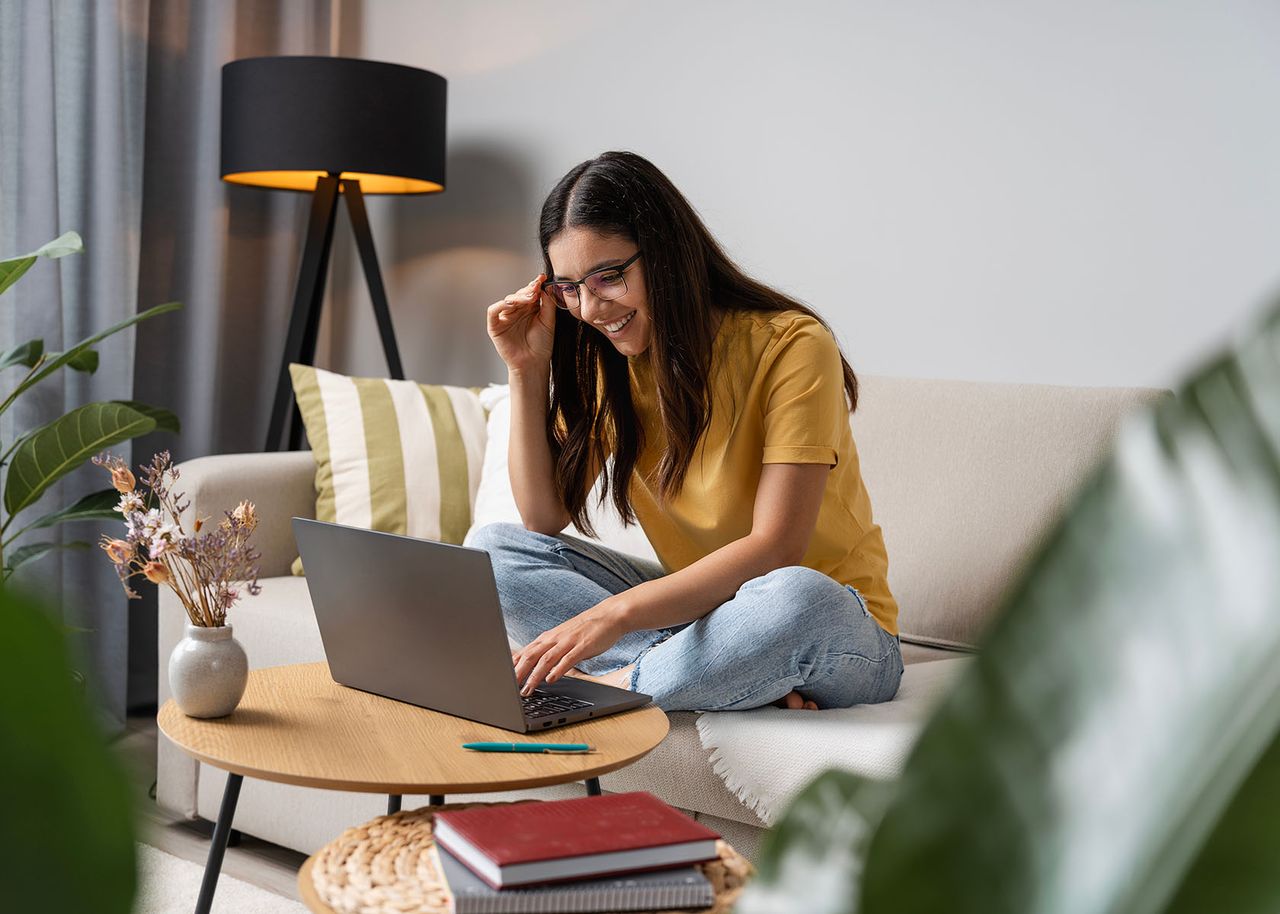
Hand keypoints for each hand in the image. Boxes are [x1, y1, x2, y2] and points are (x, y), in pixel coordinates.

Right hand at [486, 274, 555, 373]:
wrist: (534, 363)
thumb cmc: (542, 345)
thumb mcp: (549, 321)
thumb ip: (548, 304)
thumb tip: (545, 287)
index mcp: (529, 309)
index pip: (530, 293)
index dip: (535, 285)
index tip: (542, 278)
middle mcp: (517, 311)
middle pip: (519, 294)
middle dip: (527, 290)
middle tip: (536, 288)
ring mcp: (505, 318)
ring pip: (508, 300)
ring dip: (518, 297)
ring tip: (529, 297)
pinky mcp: (495, 326)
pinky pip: (493, 311)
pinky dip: (500, 305)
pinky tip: (510, 303)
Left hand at [512, 598, 628, 694]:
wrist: (608, 616)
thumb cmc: (585, 630)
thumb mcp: (562, 639)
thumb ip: (548, 651)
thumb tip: (532, 666)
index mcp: (548, 638)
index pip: (525, 652)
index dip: (512, 666)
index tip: (502, 679)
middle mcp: (555, 639)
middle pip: (531, 656)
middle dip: (519, 673)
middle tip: (509, 687)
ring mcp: (568, 642)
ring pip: (546, 659)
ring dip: (535, 675)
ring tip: (527, 689)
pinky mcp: (582, 646)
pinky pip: (568, 659)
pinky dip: (558, 669)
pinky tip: (551, 680)